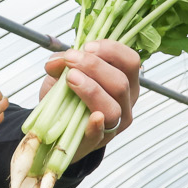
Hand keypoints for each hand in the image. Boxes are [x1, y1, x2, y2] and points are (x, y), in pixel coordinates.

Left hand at [41, 39, 140, 162]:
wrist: (56, 126)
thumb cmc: (68, 95)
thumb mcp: (64, 72)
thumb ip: (62, 62)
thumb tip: (58, 60)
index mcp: (125, 80)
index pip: (130, 61)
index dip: (111, 50)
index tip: (87, 46)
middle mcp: (125, 102)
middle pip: (121, 83)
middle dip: (95, 67)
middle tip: (71, 59)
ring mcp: (115, 124)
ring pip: (113, 108)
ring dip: (92, 90)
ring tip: (71, 78)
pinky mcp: (98, 141)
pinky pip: (100, 133)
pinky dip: (96, 125)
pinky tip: (92, 117)